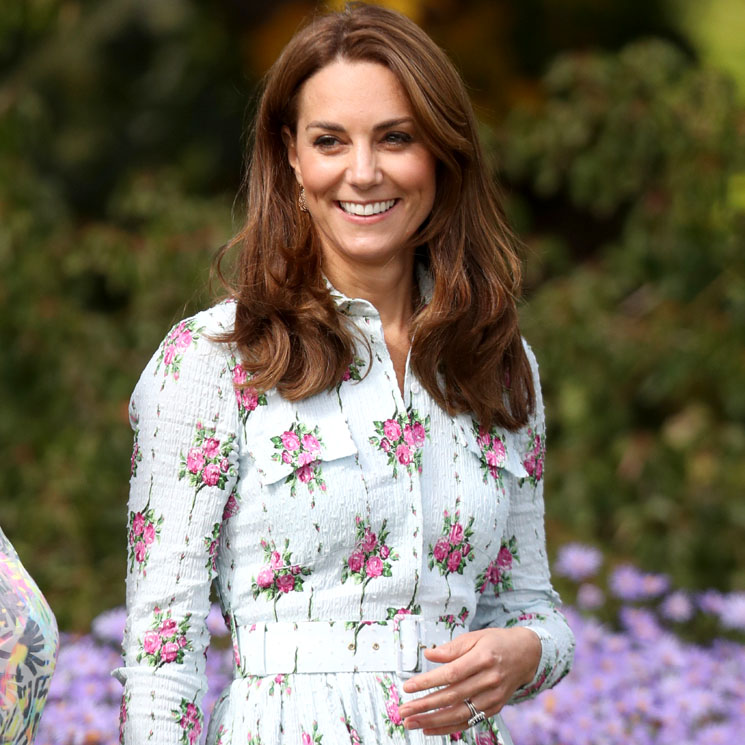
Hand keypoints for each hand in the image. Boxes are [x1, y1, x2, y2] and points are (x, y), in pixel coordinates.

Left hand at [397, 626, 540, 735]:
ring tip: (412, 722)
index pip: (451, 674)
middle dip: (425, 705)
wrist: (526, 654)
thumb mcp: (475, 637)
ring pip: (459, 714)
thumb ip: (452, 648)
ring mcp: (493, 697)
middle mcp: (489, 680)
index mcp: (483, 658)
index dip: (428, 682)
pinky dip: (449, 727)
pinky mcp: (494, 708)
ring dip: (433, 721)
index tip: (408, 687)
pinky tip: (430, 728)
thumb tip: (429, 654)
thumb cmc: (497, 642)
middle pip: (452, 696)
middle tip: (404, 710)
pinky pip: (469, 721)